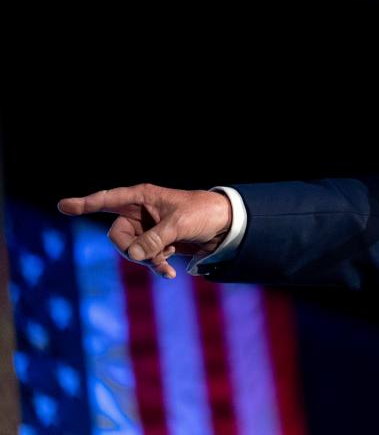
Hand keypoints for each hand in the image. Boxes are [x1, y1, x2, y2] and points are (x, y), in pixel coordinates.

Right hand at [58, 183, 232, 278]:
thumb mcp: (179, 224)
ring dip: (146, 260)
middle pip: (117, 235)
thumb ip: (155, 239)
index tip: (63, 206)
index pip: (108, 200)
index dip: (85, 203)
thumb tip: (133, 255)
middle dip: (131, 249)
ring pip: (130, 250)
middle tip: (153, 256)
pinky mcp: (155, 243)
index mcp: (142, 197)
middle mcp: (139, 212)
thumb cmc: (202, 213)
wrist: (224, 225)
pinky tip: (169, 273)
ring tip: (168, 260)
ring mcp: (146, 228)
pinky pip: (143, 258)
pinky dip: (155, 265)